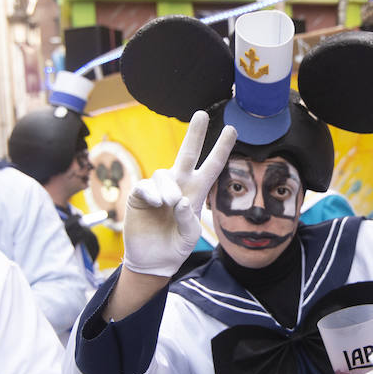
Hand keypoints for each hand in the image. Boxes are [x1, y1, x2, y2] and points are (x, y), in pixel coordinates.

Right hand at [123, 110, 237, 277]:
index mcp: (196, 191)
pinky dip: (152, 194)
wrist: (154, 259)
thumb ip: (188, 220)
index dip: (222, 148)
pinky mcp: (140, 195)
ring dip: (168, 188)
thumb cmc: (176, 245)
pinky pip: (146, 186)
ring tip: (169, 203)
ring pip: (164, 174)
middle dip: (195, 133)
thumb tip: (179, 200)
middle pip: (188, 152)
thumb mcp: (189, 236)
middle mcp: (178, 184)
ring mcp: (159, 189)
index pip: (212, 166)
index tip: (233, 129)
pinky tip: (156, 204)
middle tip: (202, 114)